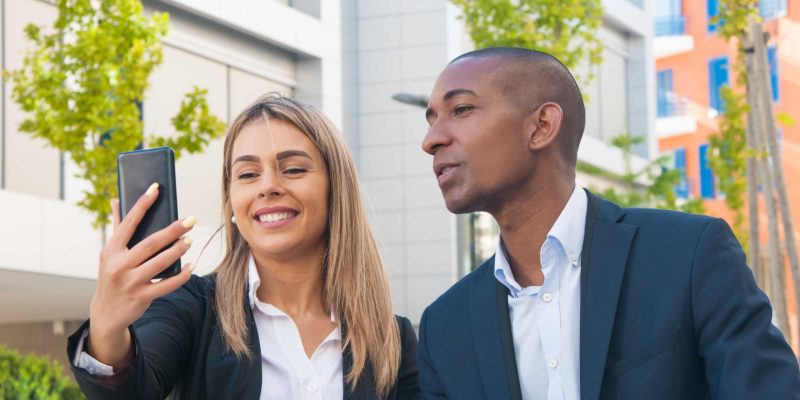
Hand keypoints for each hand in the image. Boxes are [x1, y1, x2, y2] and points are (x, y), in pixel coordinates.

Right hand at [87, 183, 194, 367]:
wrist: (106, 312)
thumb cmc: (112, 275)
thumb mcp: (110, 253)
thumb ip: (118, 226)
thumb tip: (116, 198)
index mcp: (111, 249)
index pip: (128, 222)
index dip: (143, 204)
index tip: (157, 188)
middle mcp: (119, 265)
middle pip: (151, 243)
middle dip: (173, 230)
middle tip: (190, 219)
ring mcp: (130, 282)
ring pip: (160, 263)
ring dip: (178, 250)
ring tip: (190, 240)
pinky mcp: (142, 297)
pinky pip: (167, 284)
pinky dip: (182, 275)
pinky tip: (192, 266)